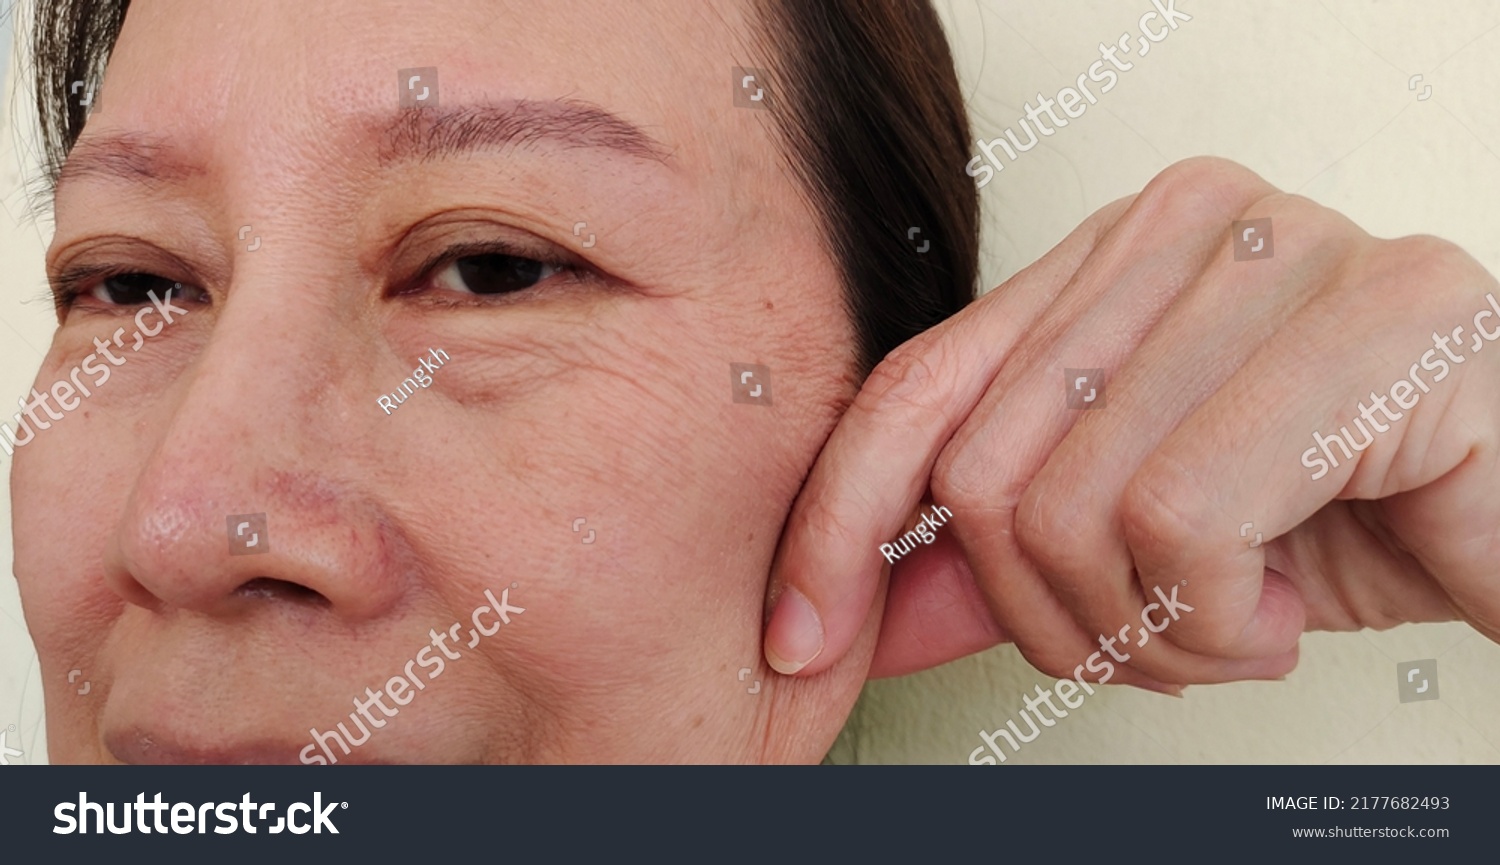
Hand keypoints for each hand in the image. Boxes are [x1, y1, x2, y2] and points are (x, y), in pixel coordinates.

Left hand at [762, 157, 1499, 690]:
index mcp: (1110, 254)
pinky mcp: (1378, 315)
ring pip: (1072, 509)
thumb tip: (852, 614)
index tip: (802, 638)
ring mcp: (1282, 251)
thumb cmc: (1335, 520)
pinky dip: (1221, 624)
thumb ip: (994, 561)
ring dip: (1148, 635)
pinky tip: (1288, 606)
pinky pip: (1185, 522)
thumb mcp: (1134, 545)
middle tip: (1154, 639)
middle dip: (1051, 619)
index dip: (838, 524)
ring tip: (1235, 623)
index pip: (918, 388)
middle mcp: (1184, 223)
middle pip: (983, 475)